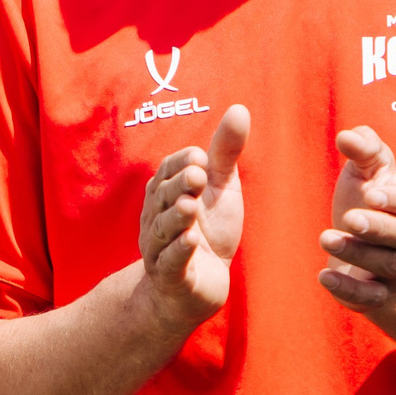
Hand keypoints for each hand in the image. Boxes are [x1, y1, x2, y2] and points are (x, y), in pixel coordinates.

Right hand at [139, 105, 248, 332]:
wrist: (200, 286)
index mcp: (165, 193)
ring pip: (163, 229)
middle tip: (198, 175)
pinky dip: (179, 251)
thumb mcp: (221, 189)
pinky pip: (171, 262)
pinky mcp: (171, 277)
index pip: (167, 171)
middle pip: (162, 198)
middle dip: (178, 186)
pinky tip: (192, 240)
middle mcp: (156, 218)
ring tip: (191, 205)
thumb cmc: (210, 231)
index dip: (182, 164)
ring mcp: (160, 249)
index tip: (202, 158)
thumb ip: (226, 152)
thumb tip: (240, 108)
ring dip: (176, 217)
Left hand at [318, 125, 395, 313]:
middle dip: (378, 227)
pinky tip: (324, 276)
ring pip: (386, 265)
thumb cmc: (368, 202)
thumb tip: (347, 135)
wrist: (367, 249)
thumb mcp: (367, 171)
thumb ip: (363, 149)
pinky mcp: (376, 295)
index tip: (371, 193)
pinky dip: (349, 288)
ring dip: (357, 252)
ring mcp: (394, 270)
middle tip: (349, 218)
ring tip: (325, 238)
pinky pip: (369, 297)